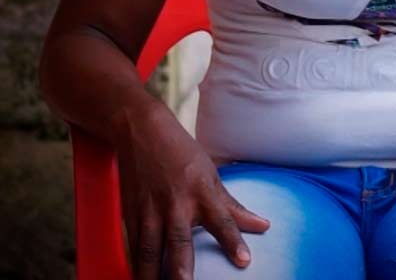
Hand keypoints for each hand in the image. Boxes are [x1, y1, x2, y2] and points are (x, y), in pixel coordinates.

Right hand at [115, 99, 269, 278]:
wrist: (142, 131)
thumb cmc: (182, 153)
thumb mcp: (211, 174)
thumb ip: (233, 206)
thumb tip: (264, 226)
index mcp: (201, 190)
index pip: (222, 220)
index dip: (233, 241)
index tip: (244, 261)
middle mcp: (176, 202)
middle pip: (179, 241)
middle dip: (181, 268)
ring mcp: (150, 210)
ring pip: (149, 251)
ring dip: (152, 276)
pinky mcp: (130, 215)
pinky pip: (134, 247)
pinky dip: (136, 267)